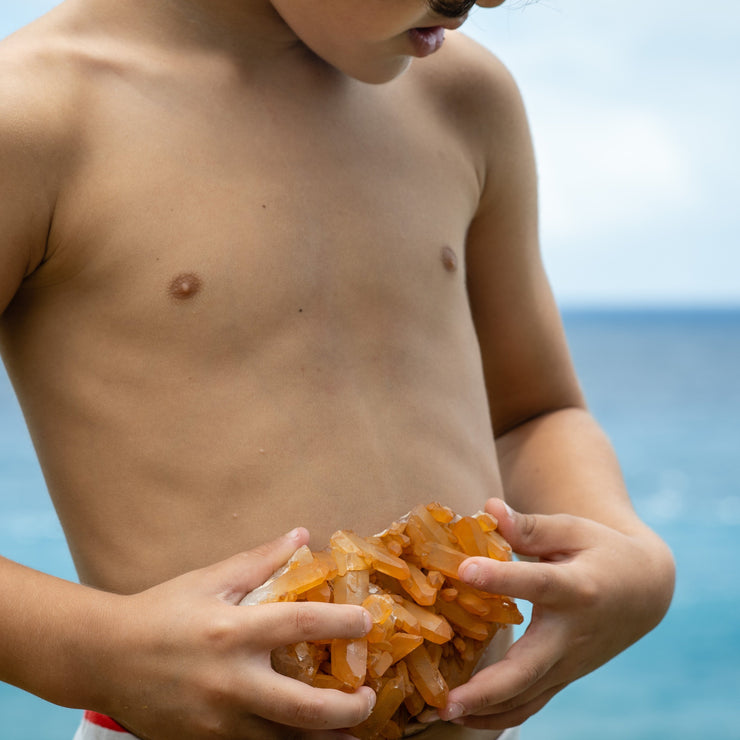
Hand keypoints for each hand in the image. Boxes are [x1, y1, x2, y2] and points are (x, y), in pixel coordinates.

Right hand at [93, 528, 374, 739]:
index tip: (368, 622)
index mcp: (233, 632)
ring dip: (323, 739)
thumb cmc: (161, 611)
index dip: (341, 623)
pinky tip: (302, 736)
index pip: (301, 625)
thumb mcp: (210, 579)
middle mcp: (229, 681)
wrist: (105, 657)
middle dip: (346, 710)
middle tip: (368, 699)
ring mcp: (216, 721)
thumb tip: (301, 535)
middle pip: (302, 708)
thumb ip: (260, 561)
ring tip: (347, 731)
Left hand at [439, 499, 674, 730]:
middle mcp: (573, 634)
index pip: (537, 584)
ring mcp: (570, 664)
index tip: (465, 570)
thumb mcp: (572, 529)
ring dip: (485, 711)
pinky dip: (499, 717)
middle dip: (488, 687)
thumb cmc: (602, 552)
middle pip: (530, 667)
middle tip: (448, 699)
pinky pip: (531, 705)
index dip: (501, 578)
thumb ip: (529, 526)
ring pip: (528, 697)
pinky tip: (465, 719)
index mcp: (577, 587)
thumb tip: (488, 508)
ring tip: (441, 714)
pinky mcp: (564, 677)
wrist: (644, 592)